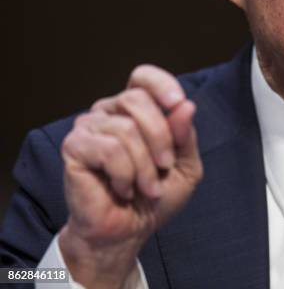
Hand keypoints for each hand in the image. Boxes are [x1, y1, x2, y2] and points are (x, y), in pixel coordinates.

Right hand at [58, 65, 202, 287]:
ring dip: (145, 166)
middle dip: (160, 136)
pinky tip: (123, 188)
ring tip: (146, 188)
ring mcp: (88, 127)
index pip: (142, 77)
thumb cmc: (154, 196)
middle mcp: (108, 112)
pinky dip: (125, 173)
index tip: (177, 103)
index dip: (162, 84)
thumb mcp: (184, 165)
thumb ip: (185, 136)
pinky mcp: (74, 147)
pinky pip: (109, 149)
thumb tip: (185, 106)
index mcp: (134, 110)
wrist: (128, 231)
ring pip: (125, 128)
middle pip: (136, 99)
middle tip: (166, 166)